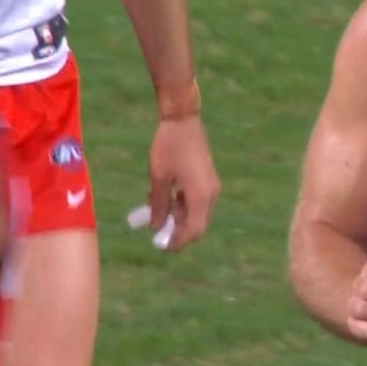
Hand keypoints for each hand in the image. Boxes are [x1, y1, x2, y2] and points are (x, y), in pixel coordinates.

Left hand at [147, 115, 220, 251]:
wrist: (182, 119)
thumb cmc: (168, 147)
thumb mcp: (159, 178)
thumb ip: (159, 205)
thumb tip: (156, 227)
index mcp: (200, 195)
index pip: (194, 230)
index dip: (179, 242)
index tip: (162, 246)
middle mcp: (211, 193)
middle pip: (197, 223)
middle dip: (178, 230)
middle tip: (157, 231)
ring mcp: (211, 185)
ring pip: (197, 212)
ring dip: (178, 215)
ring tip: (154, 208)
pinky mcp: (208, 178)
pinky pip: (197, 199)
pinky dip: (183, 204)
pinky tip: (165, 196)